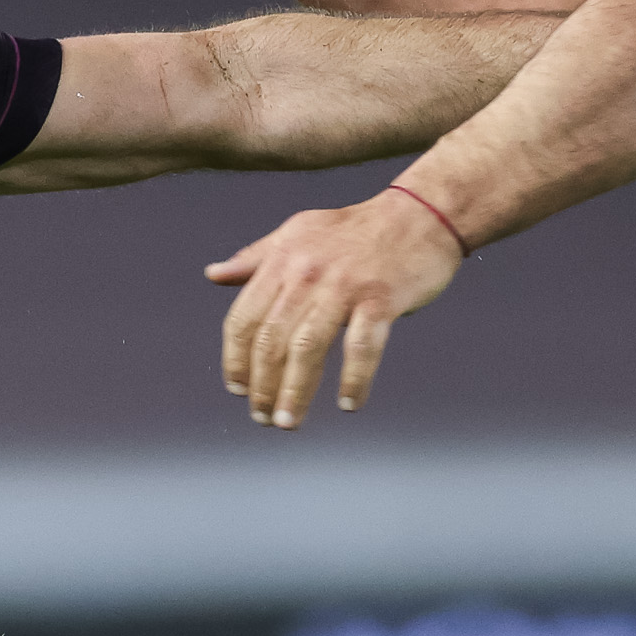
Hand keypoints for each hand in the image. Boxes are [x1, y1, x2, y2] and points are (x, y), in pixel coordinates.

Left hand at [208, 191, 462, 426]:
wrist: (421, 213)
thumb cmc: (358, 228)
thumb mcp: (298, 233)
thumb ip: (255, 258)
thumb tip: (214, 275)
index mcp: (283, 261)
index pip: (244, 319)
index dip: (236, 359)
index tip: (237, 388)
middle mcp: (307, 274)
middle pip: (271, 340)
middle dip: (262, 386)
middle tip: (263, 417)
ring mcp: (344, 287)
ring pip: (308, 349)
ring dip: (295, 392)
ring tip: (288, 421)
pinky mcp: (381, 299)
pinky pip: (362, 347)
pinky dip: (354, 379)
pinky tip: (348, 403)